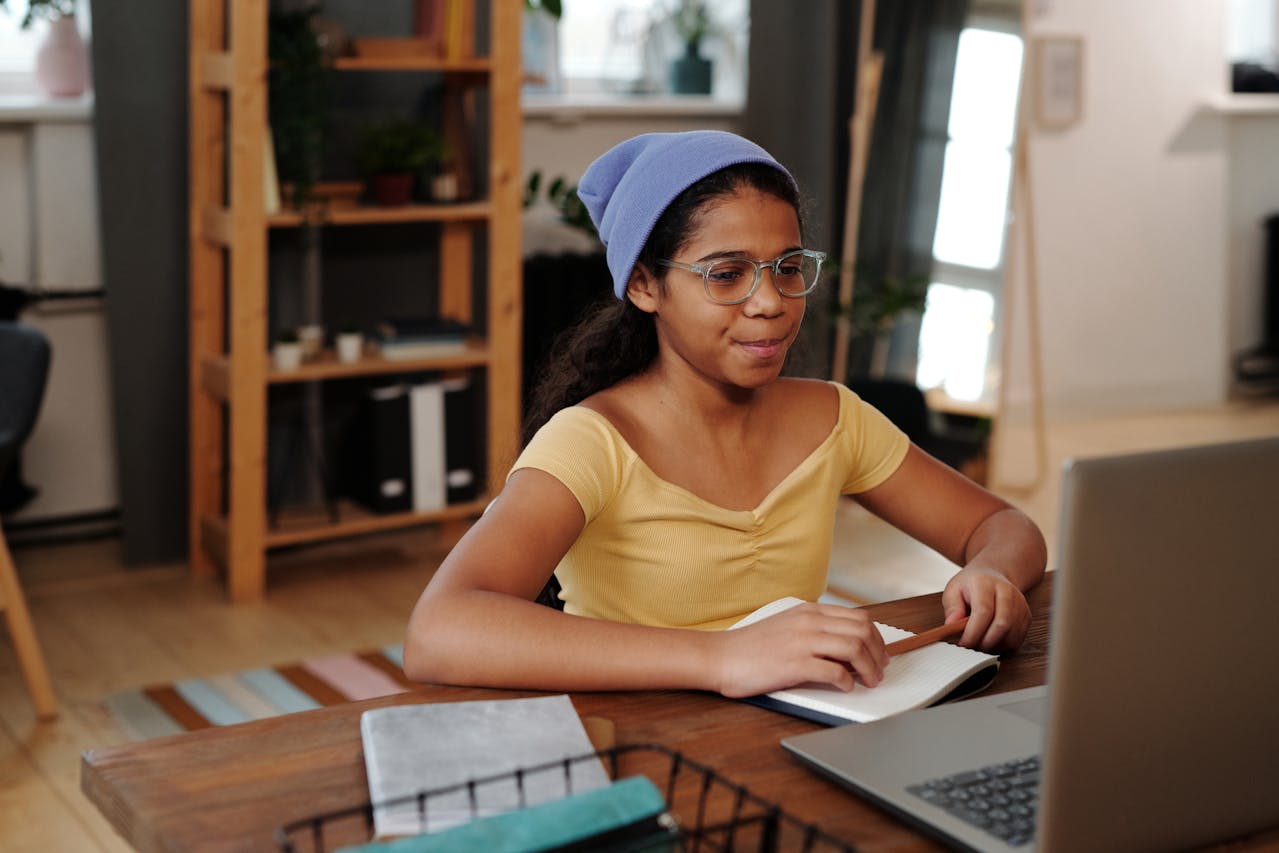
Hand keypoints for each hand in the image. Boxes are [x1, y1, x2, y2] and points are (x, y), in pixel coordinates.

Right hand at [712, 603, 889, 698]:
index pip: (859, 617)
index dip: (877, 638)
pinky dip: (847, 682)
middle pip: (863, 631)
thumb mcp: (787, 626)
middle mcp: (809, 622)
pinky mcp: (794, 665)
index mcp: (809, 611)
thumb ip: (815, 630)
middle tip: (879, 671)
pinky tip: (845, 688)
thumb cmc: (751, 647)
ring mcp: (802, 642)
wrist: (721, 656)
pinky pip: (834, 672)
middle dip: (878, 654)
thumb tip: (846, 648)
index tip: (880, 654)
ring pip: (854, 648)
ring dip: (869, 669)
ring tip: (869, 682)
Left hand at [941, 566, 1031, 651]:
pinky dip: (1004, 647)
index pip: (984, 611)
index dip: (973, 632)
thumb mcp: (953, 590)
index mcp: (985, 583)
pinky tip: (992, 643)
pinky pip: (1018, 639)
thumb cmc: (971, 585)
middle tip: (971, 647)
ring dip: (994, 647)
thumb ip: (952, 607)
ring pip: (1012, 635)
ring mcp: (1019, 604)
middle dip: (985, 642)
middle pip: (1002, 624)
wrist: (993, 575)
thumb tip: (952, 625)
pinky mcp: (1026, 616)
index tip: (964, 643)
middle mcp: (1006, 592)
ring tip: (980, 644)